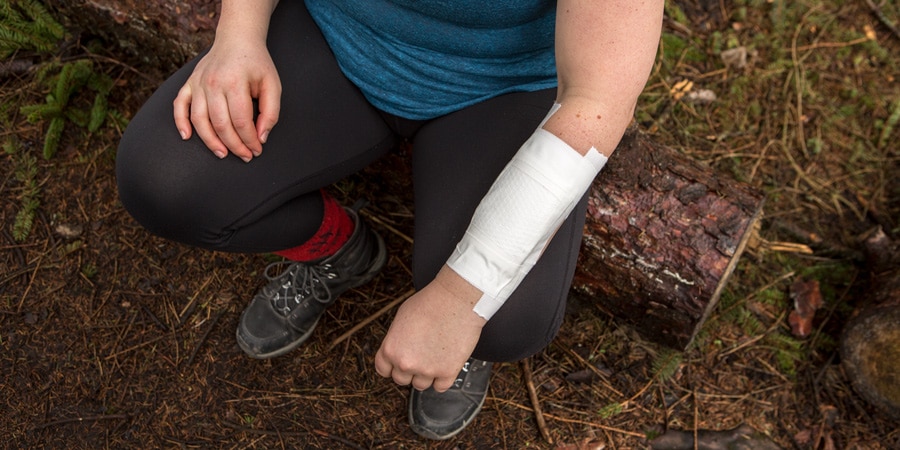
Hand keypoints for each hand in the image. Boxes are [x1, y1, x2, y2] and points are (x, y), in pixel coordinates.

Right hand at [173, 34, 281, 161]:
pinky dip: (180, 122)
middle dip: (234, 145)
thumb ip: (270, 112)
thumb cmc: (257, 63)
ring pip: (199, 120)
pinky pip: (179, 106)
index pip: (241, 121)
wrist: (237, 39)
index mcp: (235, 82)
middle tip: (245, 155)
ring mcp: (198, 83)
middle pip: (221, 124)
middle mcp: (213, 83)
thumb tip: (261, 136)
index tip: (257, 149)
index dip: (250, 140)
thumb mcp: (272, 85)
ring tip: (223, 153)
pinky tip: (187, 136)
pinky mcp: (189, 84)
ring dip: (210, 141)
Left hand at [375, 266, 486, 391]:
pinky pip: (440, 387)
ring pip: (421, 385)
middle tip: (419, 357)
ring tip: (433, 358)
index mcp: (391, 349)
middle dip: (409, 370)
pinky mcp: (447, 372)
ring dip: (425, 375)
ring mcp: (427, 370)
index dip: (391, 366)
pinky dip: (442, 378)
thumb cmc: (430, 303)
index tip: (397, 364)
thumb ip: (396, 339)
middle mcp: (406, 363)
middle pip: (401, 380)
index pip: (383, 370)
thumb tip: (399, 349)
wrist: (456, 301)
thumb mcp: (401, 318)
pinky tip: (444, 364)